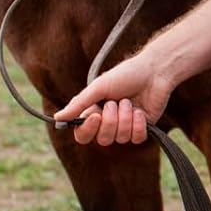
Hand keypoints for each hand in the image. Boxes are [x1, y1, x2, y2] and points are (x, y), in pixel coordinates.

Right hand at [53, 51, 171, 145]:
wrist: (154, 71)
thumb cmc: (125, 75)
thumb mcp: (98, 87)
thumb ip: (79, 104)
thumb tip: (57, 118)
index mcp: (94, 112)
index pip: (83, 134)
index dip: (88, 129)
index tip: (96, 115)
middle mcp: (108, 122)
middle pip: (102, 139)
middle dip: (111, 120)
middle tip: (117, 101)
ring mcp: (125, 127)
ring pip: (120, 138)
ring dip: (126, 117)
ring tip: (130, 102)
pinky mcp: (142, 129)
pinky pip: (136, 138)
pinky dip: (138, 124)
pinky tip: (140, 111)